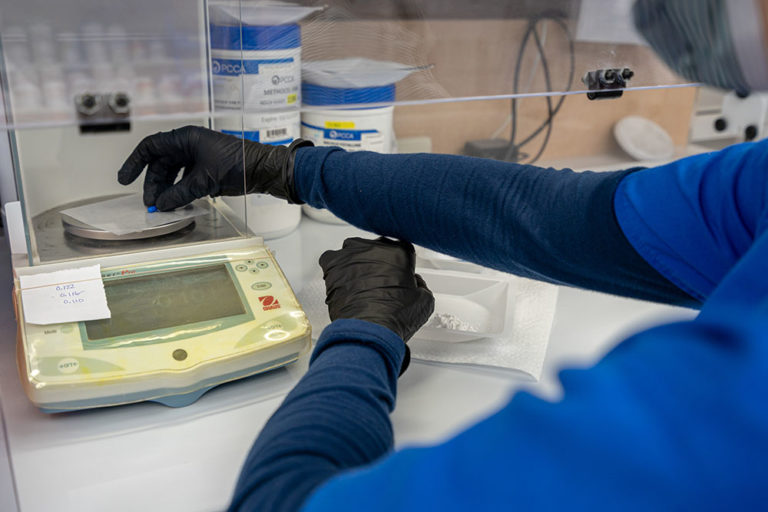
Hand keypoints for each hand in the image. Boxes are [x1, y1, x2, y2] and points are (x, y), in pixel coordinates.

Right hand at [117, 125, 311, 210]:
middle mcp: (190, 144)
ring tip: (164, 206)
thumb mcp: (204, 180)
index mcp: (186, 138)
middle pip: (161, 163)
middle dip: (154, 183)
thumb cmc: (238, 165)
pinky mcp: (208, 168)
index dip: (135, 163)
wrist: (264, 170)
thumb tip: (161, 204)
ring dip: (167, 188)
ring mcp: (199, 156)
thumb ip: (179, 193)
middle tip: (151, 202)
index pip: (151, 147)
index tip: (124, 179)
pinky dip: (181, 190)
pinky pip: (187, 179)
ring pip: (174, 172)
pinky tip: (179, 202)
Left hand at [319, 237, 433, 342]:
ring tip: (360, 284)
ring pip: (353, 252)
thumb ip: (421, 284)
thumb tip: (415, 283)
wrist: (369, 330)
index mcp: (399, 251)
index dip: (399, 263)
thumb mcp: (424, 301)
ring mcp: (351, 254)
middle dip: (377, 262)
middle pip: (375, 248)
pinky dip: (336, 269)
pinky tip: (343, 282)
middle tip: (379, 282)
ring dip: (356, 264)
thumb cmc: (394, 317)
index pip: (400, 248)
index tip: (397, 273)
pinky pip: (332, 260)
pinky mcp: (332, 264)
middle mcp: (374, 248)